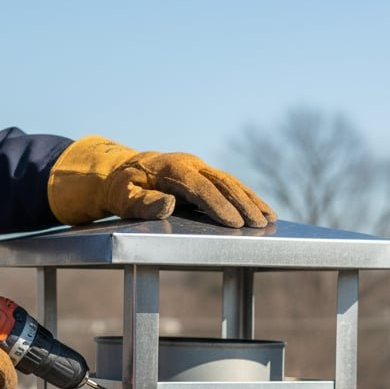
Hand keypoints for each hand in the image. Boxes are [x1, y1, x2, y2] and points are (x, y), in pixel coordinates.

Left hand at [47, 136, 275, 228]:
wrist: (121, 171)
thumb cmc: (120, 188)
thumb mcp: (122, 198)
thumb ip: (142, 203)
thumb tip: (168, 204)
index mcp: (171, 168)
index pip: (200, 187)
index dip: (218, 205)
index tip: (235, 223)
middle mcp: (189, 164)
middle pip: (222, 183)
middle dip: (243, 204)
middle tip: (260, 225)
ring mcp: (199, 167)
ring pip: (230, 182)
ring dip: (251, 200)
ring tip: (269, 219)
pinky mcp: (204, 174)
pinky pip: (229, 184)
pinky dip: (246, 197)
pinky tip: (262, 210)